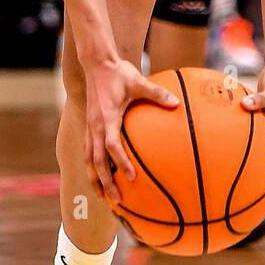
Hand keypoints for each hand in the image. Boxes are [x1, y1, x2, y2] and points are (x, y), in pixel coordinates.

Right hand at [83, 57, 177, 204]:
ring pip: (89, 160)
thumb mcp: (139, 81)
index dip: (121, 163)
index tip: (131, 178)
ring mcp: (90, 127)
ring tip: (102, 197)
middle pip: (96, 162)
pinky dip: (92, 167)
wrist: (97, 63)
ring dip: (94, 179)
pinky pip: (88, 151)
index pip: (112, 146)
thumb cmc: (119, 73)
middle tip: (116, 200)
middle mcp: (95, 126)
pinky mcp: (89, 126)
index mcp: (107, 118)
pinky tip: (98, 176)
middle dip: (105, 182)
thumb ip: (157, 94)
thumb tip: (176, 104)